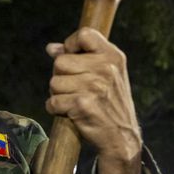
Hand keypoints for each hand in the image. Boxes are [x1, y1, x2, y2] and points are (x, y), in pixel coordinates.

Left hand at [46, 27, 143, 173]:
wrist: (121, 138)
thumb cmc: (109, 104)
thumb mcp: (104, 75)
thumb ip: (79, 57)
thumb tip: (51, 48)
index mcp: (114, 57)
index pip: (84, 34)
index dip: (71, 45)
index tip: (73, 59)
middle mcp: (106, 69)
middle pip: (60, 62)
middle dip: (62, 77)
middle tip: (77, 90)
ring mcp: (95, 86)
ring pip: (54, 82)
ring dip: (58, 95)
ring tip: (75, 102)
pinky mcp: (83, 104)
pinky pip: (53, 101)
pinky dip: (56, 109)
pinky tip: (71, 113)